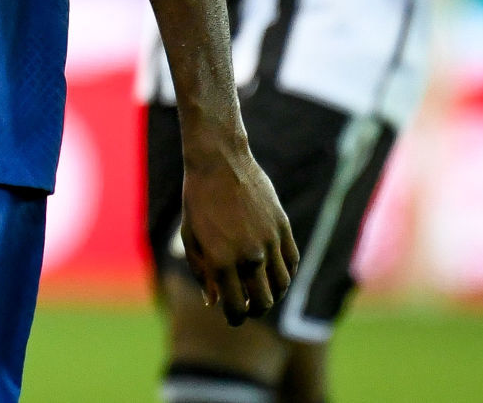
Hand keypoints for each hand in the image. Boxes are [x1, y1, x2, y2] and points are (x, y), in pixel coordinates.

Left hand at [179, 134, 298, 325]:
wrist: (219, 162)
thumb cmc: (198, 200)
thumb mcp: (191, 238)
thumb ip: (202, 273)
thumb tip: (214, 301)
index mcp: (222, 261)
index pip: (236, 307)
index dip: (235, 318)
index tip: (233, 318)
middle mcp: (249, 256)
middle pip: (264, 302)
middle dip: (255, 311)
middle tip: (249, 308)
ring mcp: (269, 242)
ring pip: (282, 285)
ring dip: (273, 294)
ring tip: (262, 291)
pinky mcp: (283, 227)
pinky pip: (292, 262)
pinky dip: (286, 273)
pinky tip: (274, 272)